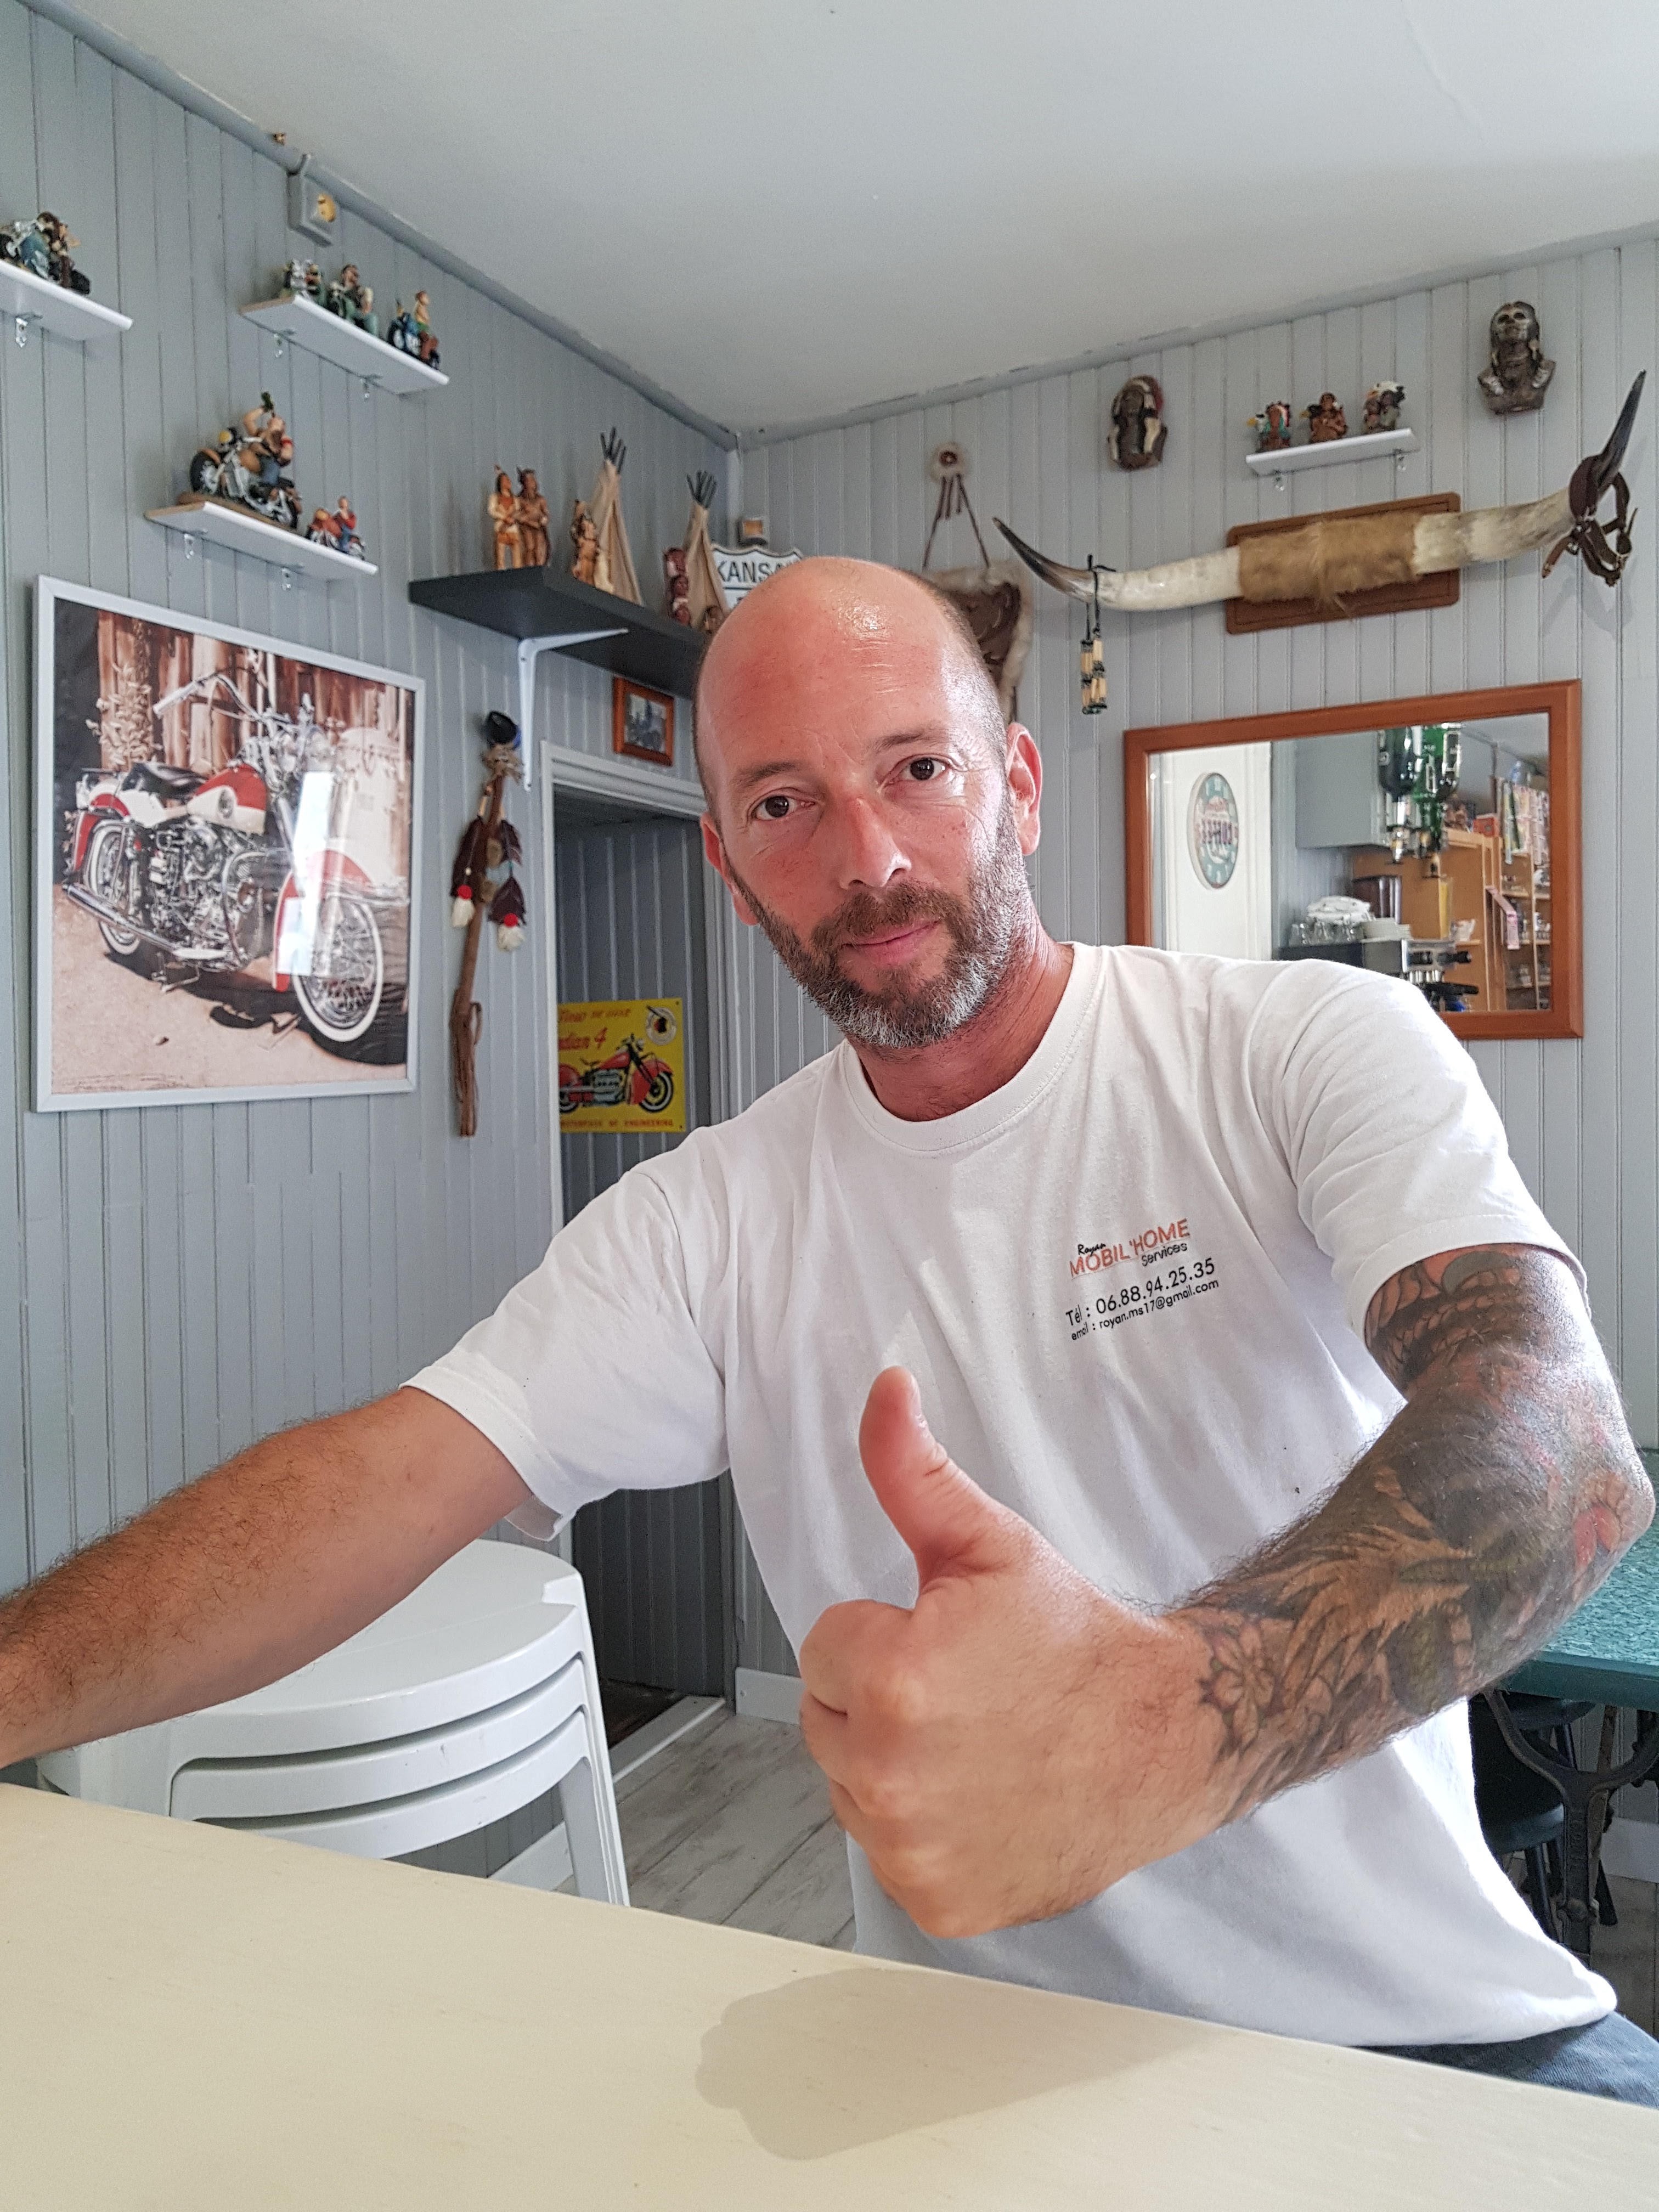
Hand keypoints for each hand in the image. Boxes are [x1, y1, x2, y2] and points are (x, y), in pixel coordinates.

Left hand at [798, 1369, 1223, 1937]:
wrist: (1164, 1740)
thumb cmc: (1075, 1644)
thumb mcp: (988, 1543)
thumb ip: (911, 1470)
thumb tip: (882, 1391)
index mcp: (890, 1683)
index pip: (826, 1645)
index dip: (884, 1634)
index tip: (948, 1642)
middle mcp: (889, 1778)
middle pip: (826, 1717)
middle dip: (880, 1696)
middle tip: (966, 1690)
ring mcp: (909, 1851)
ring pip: (852, 1785)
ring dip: (896, 1764)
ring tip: (977, 1743)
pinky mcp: (932, 1902)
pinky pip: (886, 1852)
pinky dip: (924, 1832)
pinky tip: (982, 1801)